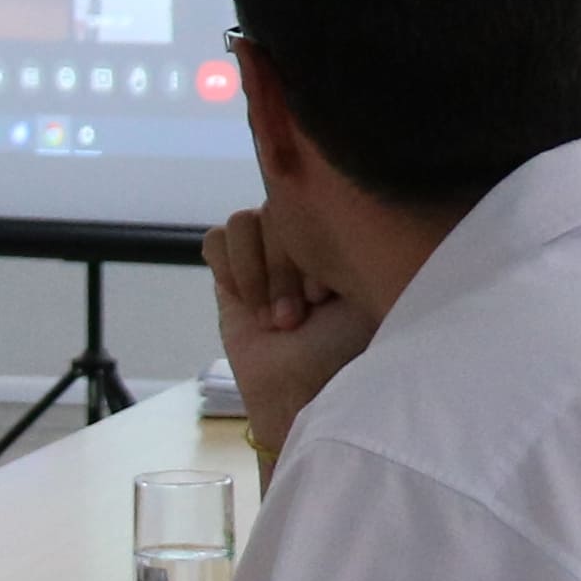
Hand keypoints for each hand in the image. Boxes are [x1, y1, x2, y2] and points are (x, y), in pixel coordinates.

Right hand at [206, 208, 375, 460]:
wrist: (299, 390)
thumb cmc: (342, 346)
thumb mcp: (363, 282)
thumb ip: (349, 233)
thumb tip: (329, 191)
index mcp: (340, 233)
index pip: (311, 196)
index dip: (307, 246)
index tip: (323, 295)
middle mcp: (301, 237)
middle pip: (273, 208)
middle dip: (284, 266)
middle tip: (297, 315)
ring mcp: (263, 255)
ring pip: (243, 223)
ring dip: (258, 274)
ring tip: (274, 318)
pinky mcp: (229, 275)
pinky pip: (216, 241)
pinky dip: (231, 270)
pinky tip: (246, 302)